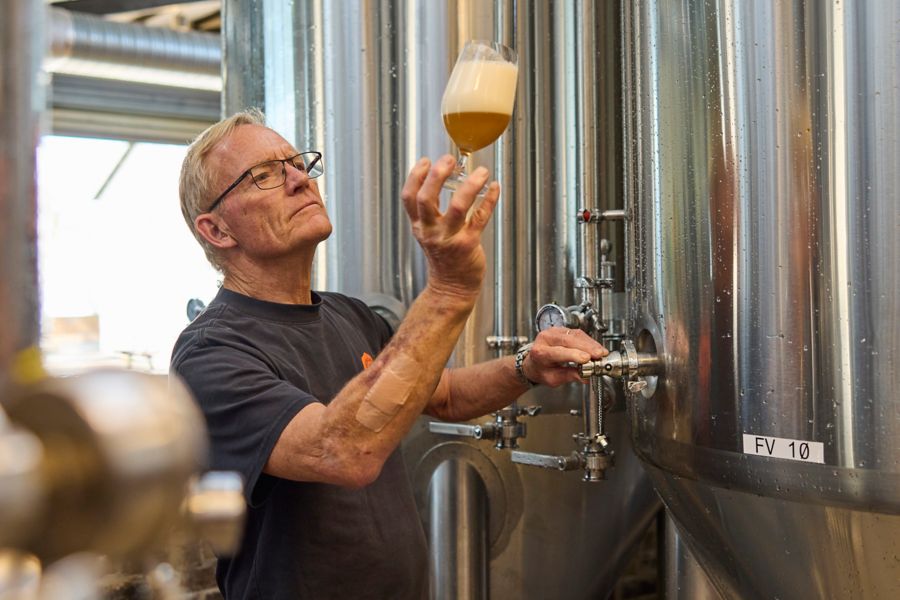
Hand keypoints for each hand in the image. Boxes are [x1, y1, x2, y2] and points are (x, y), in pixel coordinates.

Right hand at [401, 156, 499, 297]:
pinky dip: (489, 200)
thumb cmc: (443, 257)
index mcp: (419, 226)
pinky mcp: (469, 244)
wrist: (452, 287)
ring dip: (470, 185)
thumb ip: (430, 210)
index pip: (409, 197)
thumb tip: (439, 178)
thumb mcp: (428, 233)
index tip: (426, 161)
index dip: (415, 176)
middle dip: (437, 175)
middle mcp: (431, 231)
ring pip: (458, 207)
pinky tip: (494, 188)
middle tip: (449, 160)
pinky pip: (480, 218)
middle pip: (427, 199)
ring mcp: (450, 238)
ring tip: (481, 172)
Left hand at [522, 327, 608, 386]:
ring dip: (590, 343)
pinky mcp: (562, 329)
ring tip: (601, 353)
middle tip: (600, 355)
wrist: (533, 361)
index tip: (587, 359)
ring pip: (575, 335)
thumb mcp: (552, 379)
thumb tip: (585, 376)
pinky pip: (577, 333)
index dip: (574, 354)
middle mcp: (545, 339)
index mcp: (540, 352)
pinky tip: (596, 347)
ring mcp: (553, 332)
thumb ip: (569, 376)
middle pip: (568, 340)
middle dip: (587, 347)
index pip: (558, 352)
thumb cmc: (541, 370)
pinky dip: (588, 340)